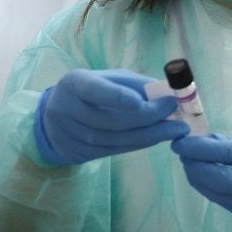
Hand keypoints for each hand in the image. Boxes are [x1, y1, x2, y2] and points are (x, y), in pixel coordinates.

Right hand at [34, 69, 187, 165]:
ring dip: (151, 135)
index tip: (142, 102)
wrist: (54, 119)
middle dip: (149, 119)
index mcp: (75, 83)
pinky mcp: (79, 153)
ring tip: (176, 130)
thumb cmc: (93, 91)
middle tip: (177, 116)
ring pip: (116, 139)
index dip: (117, 97)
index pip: (94, 90)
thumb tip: (169, 93)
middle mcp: (68, 109)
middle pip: (112, 120)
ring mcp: (71, 135)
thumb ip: (136, 84)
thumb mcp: (109, 78)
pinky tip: (159, 138)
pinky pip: (115, 150)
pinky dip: (141, 144)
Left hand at [172, 126, 231, 216]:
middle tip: (181, 150)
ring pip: (214, 192)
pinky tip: (202, 173)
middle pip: (217, 179)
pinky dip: (205, 185)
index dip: (201, 148)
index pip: (228, 154)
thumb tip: (210, 143)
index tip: (181, 140)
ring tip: (189, 159)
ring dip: (196, 175)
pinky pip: (219, 199)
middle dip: (194, 164)